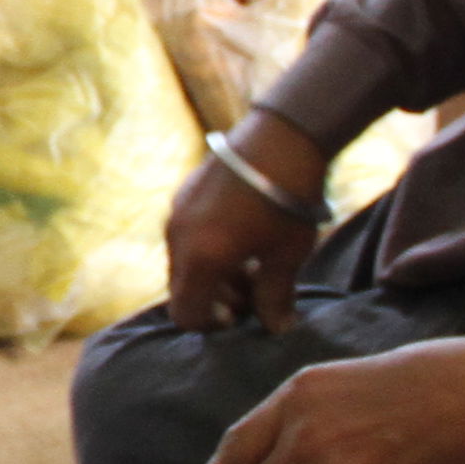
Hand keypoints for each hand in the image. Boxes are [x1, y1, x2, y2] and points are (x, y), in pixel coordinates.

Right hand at [162, 149, 312, 333]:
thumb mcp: (286, 255)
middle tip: (254, 293)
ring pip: (185, 261)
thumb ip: (275, 297)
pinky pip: (187, 234)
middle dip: (215, 298)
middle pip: (184, 288)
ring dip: (212, 272)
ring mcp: (177, 212)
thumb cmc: (287, 201)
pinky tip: (242, 233)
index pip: (185, 314)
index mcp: (199, 260)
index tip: (241, 317)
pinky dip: (207, 247)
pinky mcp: (184, 192)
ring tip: (252, 263)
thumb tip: (276, 328)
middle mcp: (178, 238)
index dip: (211, 325)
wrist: (283, 136)